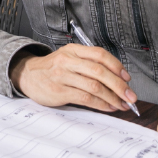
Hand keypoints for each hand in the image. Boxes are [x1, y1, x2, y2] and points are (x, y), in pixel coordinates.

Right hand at [9, 45, 137, 112]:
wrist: (27, 75)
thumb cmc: (53, 69)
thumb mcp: (69, 58)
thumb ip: (89, 64)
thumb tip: (119, 80)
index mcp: (73, 50)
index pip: (100, 54)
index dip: (117, 66)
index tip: (127, 79)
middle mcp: (67, 60)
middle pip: (99, 71)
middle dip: (119, 86)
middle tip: (130, 96)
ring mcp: (62, 76)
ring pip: (94, 87)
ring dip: (112, 98)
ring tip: (121, 104)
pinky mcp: (59, 91)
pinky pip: (85, 99)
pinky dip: (101, 104)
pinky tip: (108, 107)